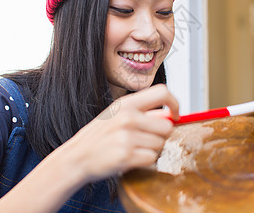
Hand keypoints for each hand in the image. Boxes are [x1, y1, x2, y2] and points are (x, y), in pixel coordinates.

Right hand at [57, 84, 178, 182]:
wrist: (77, 157)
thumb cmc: (98, 137)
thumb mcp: (116, 116)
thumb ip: (142, 112)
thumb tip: (169, 114)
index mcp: (126, 104)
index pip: (163, 92)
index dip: (175, 103)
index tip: (176, 114)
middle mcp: (128, 117)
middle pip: (167, 126)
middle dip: (161, 135)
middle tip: (145, 139)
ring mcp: (127, 136)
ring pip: (160, 144)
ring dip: (151, 149)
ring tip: (133, 148)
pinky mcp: (126, 155)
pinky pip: (151, 158)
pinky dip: (144, 161)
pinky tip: (130, 158)